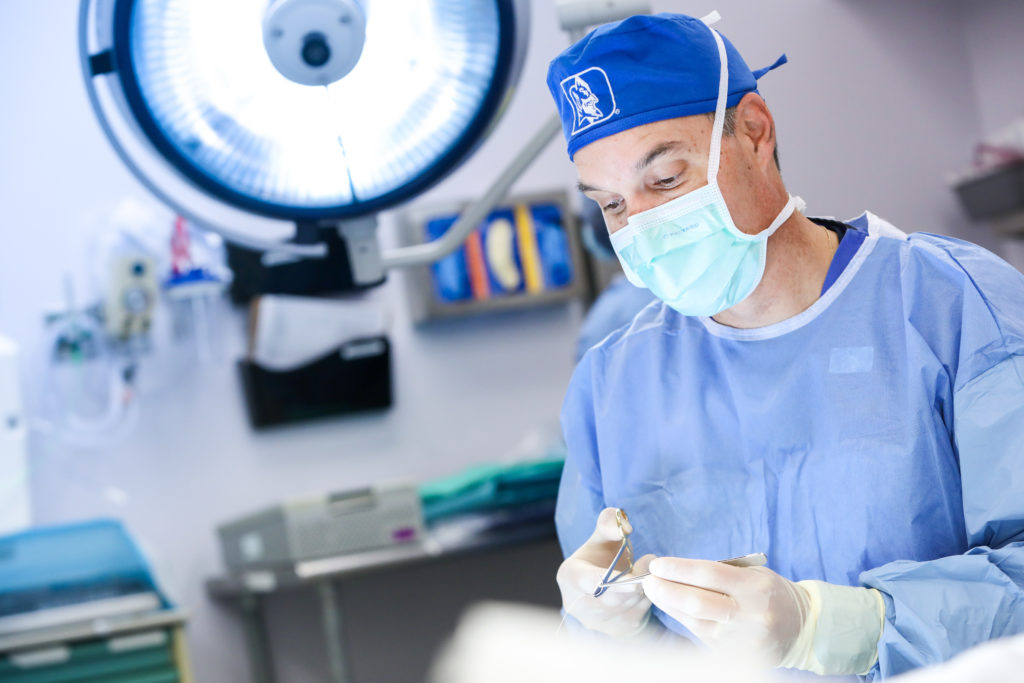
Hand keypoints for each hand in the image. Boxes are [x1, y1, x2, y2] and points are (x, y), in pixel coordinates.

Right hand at [556, 507, 656, 636]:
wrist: (606, 587)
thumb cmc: (602, 557)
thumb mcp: (602, 537)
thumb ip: (609, 523)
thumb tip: (624, 526)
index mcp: (569, 576)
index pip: (587, 581)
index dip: (610, 579)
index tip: (632, 574)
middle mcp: (577, 604)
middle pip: (612, 596)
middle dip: (635, 578)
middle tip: (651, 560)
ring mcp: (596, 622)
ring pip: (627, 605)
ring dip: (643, 588)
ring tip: (650, 570)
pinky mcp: (615, 631)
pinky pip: (637, 615)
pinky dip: (647, 600)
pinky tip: (647, 587)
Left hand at [641, 557, 809, 666]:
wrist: (801, 628)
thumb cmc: (769, 593)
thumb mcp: (752, 574)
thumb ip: (719, 572)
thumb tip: (674, 571)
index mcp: (755, 587)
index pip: (709, 574)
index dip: (678, 569)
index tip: (657, 564)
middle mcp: (750, 615)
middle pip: (697, 602)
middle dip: (666, 590)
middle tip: (648, 580)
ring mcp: (742, 640)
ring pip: (695, 622)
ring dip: (669, 605)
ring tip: (655, 591)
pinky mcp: (736, 657)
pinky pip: (702, 636)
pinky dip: (684, 620)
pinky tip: (673, 608)